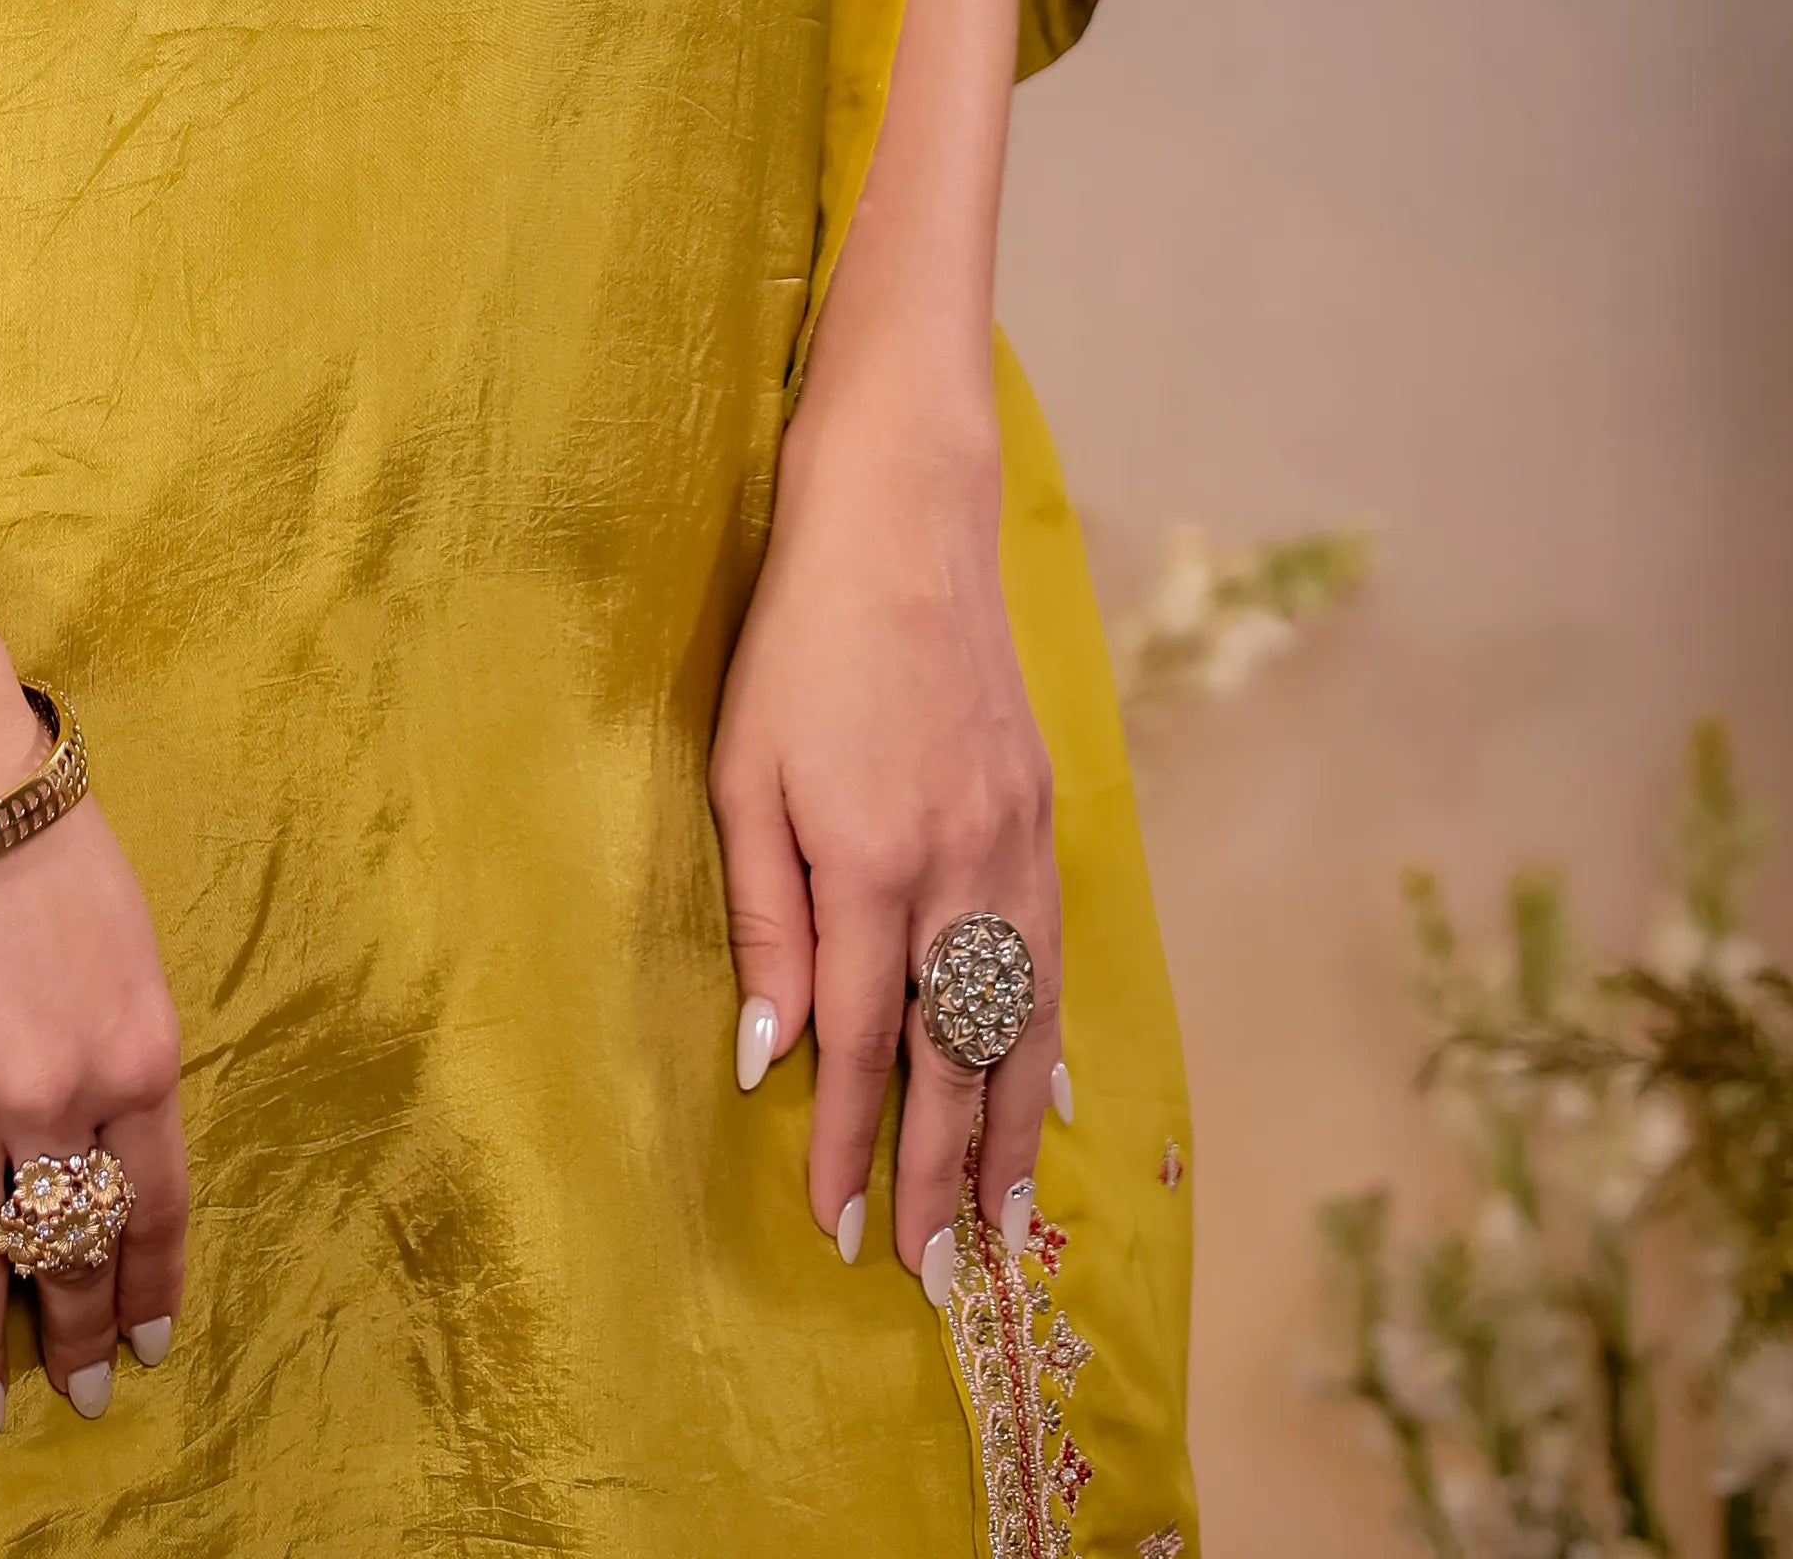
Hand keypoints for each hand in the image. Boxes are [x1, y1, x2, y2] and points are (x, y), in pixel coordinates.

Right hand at [0, 742, 187, 1434]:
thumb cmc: (35, 837)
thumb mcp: (126, 946)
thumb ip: (123, 1052)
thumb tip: (111, 1153)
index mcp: (136, 1053)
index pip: (153, 1210)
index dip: (149, 1290)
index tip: (148, 1345)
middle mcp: (55, 1093)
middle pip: (69, 1250)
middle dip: (78, 1337)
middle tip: (78, 1395)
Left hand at [708, 381, 1060, 1282]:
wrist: (904, 523)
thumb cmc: (798, 641)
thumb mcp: (741, 770)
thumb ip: (762, 915)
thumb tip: (768, 1050)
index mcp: (868, 858)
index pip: (862, 1038)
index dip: (852, 1141)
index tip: (842, 1225)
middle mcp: (956, 865)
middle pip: (954, 1053)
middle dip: (941, 1171)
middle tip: (930, 1269)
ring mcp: (1012, 841)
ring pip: (1021, 1022)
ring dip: (1011, 1130)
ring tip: (1002, 1223)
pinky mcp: (1042, 814)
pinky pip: (1051, 957)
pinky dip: (1049, 1039)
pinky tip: (1048, 1095)